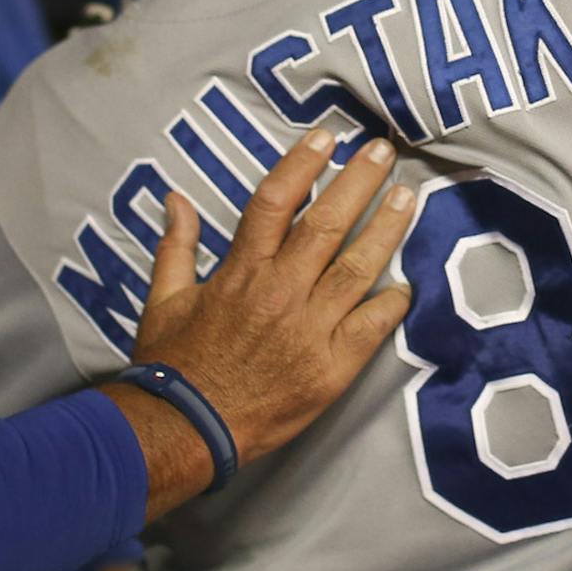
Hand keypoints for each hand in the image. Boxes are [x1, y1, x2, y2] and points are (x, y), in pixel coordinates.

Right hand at [130, 132, 411, 480]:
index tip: (327, 137)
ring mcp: (309, 329)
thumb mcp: (163, 300)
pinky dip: (392, 303)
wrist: (186, 433)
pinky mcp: (331, 368)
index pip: (277, 200)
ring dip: (386, 229)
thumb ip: (176, 246)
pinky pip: (371, 327)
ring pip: (357, 267)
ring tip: (408, 198)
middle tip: (385, 151)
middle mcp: (280, 291)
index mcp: (241, 271)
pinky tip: (408, 283)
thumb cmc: (173, 368)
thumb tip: (176, 199)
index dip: (303, 163)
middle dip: (360, 181)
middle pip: (327, 223)